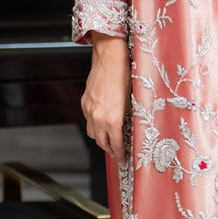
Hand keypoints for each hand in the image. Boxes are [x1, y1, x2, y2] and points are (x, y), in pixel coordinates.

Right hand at [81, 33, 130, 164]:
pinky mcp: (85, 103)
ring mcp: (89, 110)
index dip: (120, 155)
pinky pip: (88, 121)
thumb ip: (129, 118)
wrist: (109, 58)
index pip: (116, 145)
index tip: (124, 160)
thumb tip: (131, 129)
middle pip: (102, 143)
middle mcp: (98, 117)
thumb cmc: (125, 75)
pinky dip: (94, 127)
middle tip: (118, 154)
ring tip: (110, 142)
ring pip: (92, 134)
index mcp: (113, 119)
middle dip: (110, 151)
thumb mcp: (133, 100)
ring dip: (101, 140)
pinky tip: (102, 126)